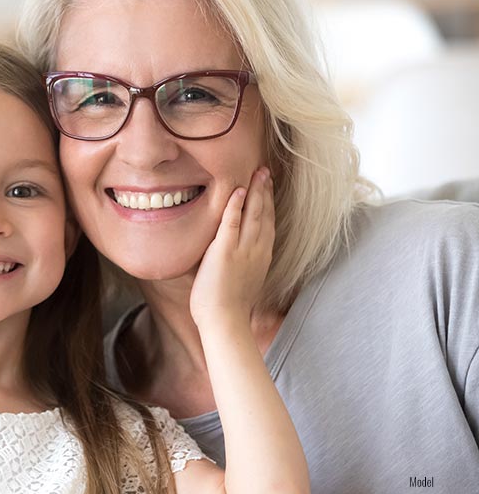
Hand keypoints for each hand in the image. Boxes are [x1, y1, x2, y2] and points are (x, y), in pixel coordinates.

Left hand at [190, 167, 274, 328]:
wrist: (224, 322)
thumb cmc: (227, 308)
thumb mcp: (242, 281)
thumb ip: (239, 264)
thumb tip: (231, 258)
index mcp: (262, 257)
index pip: (268, 224)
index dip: (269, 204)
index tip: (268, 188)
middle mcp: (257, 250)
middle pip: (264, 214)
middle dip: (265, 191)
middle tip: (266, 171)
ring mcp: (243, 250)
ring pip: (253, 214)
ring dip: (256, 191)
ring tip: (258, 173)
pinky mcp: (225, 251)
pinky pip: (232, 222)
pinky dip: (236, 205)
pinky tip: (238, 190)